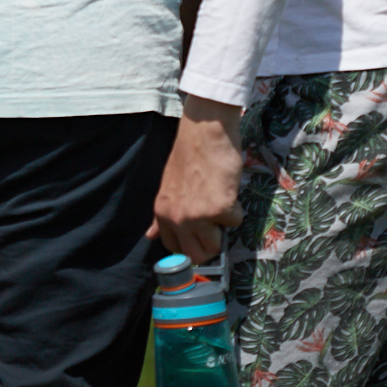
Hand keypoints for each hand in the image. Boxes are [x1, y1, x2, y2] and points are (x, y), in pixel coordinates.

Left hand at [149, 99, 244, 265]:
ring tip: (219, 200)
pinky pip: (235, 222)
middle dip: (209, 244)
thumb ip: (163, 215)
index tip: (199, 238)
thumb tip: (150, 236)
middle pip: (195, 255)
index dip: (189, 245)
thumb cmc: (190, 154)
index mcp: (163, 212)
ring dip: (223, 226)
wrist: (205, 131)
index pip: (173, 248)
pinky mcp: (220, 209)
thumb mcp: (169, 186)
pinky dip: (236, 208)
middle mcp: (177, 218)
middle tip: (215, 224)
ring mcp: (198, 216)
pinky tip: (228, 188)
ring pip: (215, 245)